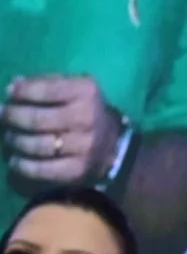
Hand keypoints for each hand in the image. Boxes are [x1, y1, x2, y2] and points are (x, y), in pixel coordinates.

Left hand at [2, 75, 123, 184]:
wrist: (110, 143)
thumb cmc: (82, 109)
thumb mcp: (72, 88)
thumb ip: (45, 83)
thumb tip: (14, 86)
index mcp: (86, 92)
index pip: (47, 90)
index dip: (22, 92)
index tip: (9, 92)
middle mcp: (87, 118)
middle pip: (37, 120)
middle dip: (12, 117)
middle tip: (2, 115)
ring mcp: (83, 145)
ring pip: (36, 145)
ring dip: (14, 140)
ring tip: (9, 136)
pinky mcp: (76, 169)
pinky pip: (40, 169)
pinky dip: (21, 164)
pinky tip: (15, 159)